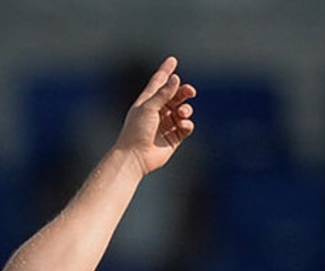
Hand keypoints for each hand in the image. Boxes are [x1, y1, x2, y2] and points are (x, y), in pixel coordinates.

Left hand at [115, 56, 196, 176]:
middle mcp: (157, 112)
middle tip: (189, 92)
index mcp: (147, 102)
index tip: (172, 59)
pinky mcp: (174, 137)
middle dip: (184, 92)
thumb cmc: (136, 131)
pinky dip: (187, 124)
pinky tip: (181, 125)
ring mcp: (166, 124)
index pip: (158, 83)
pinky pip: (186, 126)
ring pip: (183, 110)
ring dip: (186, 109)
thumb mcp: (148, 108)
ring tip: (181, 114)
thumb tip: (176, 79)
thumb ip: (163, 93)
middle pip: (176, 95)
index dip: (166, 71)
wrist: (134, 157)